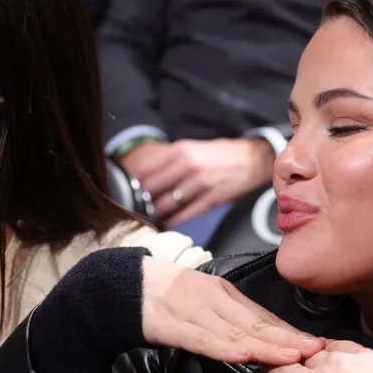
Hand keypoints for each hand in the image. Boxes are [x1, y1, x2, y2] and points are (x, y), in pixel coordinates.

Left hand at [122, 138, 273, 225]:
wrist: (253, 160)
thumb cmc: (218, 156)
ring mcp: (201, 184)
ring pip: (166, 204)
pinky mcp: (212, 200)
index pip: (144, 168)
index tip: (119, 190)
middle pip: (151, 188)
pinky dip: (172, 221)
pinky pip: (184, 215)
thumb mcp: (191, 149)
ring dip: (153, 213)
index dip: (129, 182)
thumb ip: (167, 160)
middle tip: (128, 207)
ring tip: (144, 217)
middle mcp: (189, 166)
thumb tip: (138, 173)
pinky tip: (164, 223)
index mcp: (181, 151)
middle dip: (138, 200)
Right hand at [141, 255, 324, 365]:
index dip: (290, 332)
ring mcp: (193, 310)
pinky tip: (243, 354)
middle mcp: (214, 299)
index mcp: (224, 294)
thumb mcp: (202, 302)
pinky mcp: (171, 324)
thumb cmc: (163, 298)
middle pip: (257, 323)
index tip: (317, 345)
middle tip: (317, 352)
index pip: (264, 316)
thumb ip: (229, 319)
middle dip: (289, 339)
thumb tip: (261, 340)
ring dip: (266, 346)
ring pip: (235, 332)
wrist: (119, 286)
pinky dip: (224, 347)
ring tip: (292, 357)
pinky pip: (201, 339)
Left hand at [235, 341, 372, 372]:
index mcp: (360, 356)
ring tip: (257, 365)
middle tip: (279, 354)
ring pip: (282, 369)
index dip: (319, 350)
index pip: (332, 346)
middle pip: (304, 354)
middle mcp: (332, 363)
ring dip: (268, 367)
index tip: (312, 353)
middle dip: (291, 354)